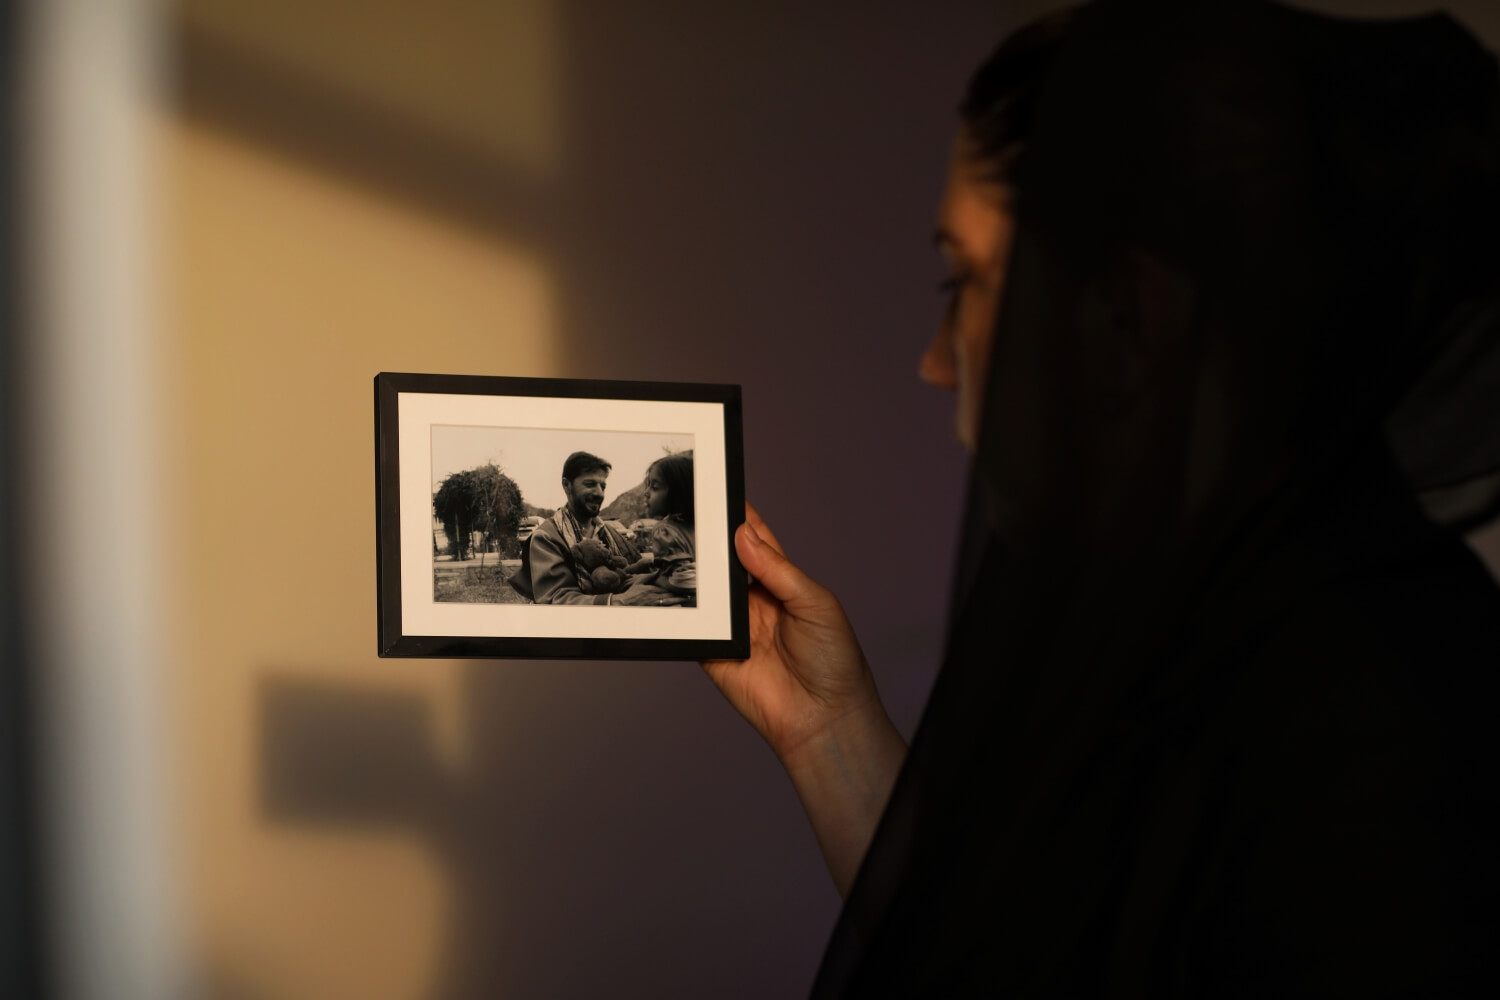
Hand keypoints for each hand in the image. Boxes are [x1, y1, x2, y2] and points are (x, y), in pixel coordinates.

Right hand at [613, 580, 689, 606]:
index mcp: (651, 589)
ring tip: (684, 599)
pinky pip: (663, 607)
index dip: (673, 588)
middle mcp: (653, 596)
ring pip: (667, 602)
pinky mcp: (652, 608)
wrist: (625, 603)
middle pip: (668, 595)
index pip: (665, 588)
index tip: (680, 586)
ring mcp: (653, 604)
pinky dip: (670, 606)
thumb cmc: (632, 592)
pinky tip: (676, 606)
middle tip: (686, 594)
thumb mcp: (639, 582)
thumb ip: (649, 576)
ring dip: (676, 601)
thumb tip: (657, 571)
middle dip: (677, 594)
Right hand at [703, 503, 906, 896]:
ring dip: (690, 571)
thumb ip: (777, 570)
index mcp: (780, 582)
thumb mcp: (815, 603)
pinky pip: (689, 626)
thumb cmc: (834, 661)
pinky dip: (679, 611)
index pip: (754, 541)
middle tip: (688, 513)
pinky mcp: (712, 652)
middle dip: (706, 539)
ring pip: (702, 589)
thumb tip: (743, 536)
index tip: (719, 490)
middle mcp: (753, 600)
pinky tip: (671, 591)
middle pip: (721, 561)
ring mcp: (731, 626)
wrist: (823, 717)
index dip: (738, 516)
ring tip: (676, 544)